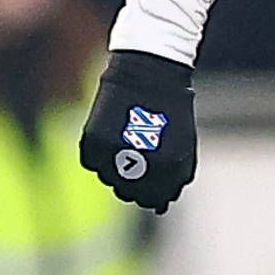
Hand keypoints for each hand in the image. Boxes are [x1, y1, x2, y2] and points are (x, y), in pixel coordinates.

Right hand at [79, 50, 196, 212]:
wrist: (150, 70)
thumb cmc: (170, 108)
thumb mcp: (183, 144)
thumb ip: (176, 177)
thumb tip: (162, 204)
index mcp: (166, 166)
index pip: (153, 199)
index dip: (152, 198)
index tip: (150, 190)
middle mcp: (138, 163)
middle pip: (128, 193)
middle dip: (133, 186)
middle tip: (136, 169)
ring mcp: (113, 152)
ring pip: (108, 179)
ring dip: (115, 172)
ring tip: (124, 150)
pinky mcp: (93, 138)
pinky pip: (91, 162)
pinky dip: (99, 158)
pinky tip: (110, 143)